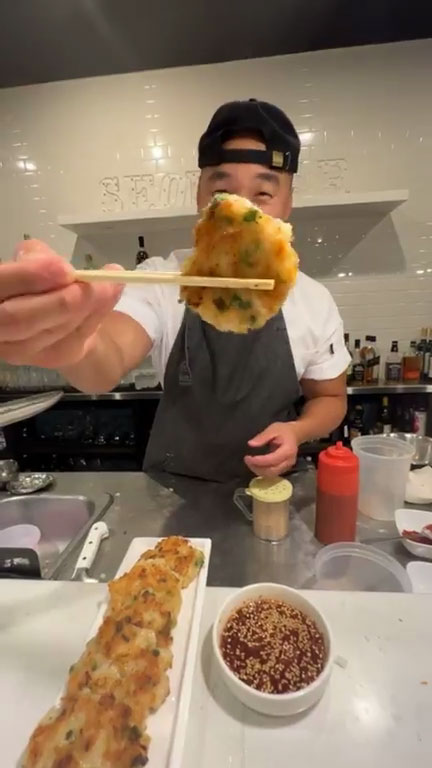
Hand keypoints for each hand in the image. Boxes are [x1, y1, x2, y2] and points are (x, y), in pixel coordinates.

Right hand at [0, 239, 123, 368]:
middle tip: (90, 283)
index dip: (27, 277)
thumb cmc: (36, 280)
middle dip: (60, 301)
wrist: (52, 314)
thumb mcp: (31, 259)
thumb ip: (36, 258)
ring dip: (85, 306)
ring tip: (109, 284)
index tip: (63, 268)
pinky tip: (111, 294)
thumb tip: (60, 267)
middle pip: (20, 319)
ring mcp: (18, 349)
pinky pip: (71, 339)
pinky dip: (96, 314)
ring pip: (49, 332)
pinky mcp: (46, 359)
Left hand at [244, 422, 298, 476]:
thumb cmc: (283, 431)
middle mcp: (289, 461)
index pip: (272, 460)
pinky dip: (262, 471)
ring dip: (258, 471)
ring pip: (271, 474)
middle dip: (257, 468)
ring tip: (249, 462)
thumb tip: (251, 444)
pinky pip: (272, 474)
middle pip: (272, 471)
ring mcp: (287, 467)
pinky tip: (255, 465)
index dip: (259, 461)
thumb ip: (262, 437)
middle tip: (247, 460)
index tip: (248, 457)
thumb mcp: (272, 429)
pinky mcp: (283, 469)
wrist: (295, 435)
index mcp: (288, 450)